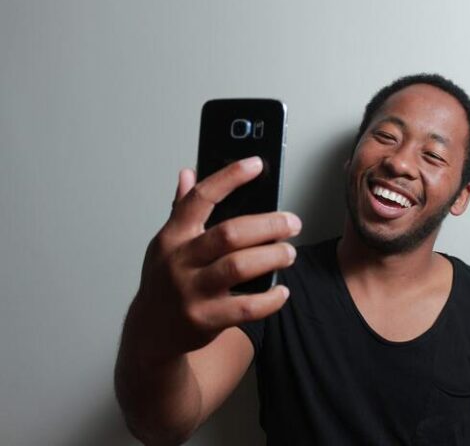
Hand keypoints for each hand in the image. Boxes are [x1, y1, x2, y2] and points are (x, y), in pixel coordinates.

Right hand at [130, 156, 300, 359]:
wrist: (150, 332)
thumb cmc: (164, 282)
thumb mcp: (165, 244)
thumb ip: (180, 209)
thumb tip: (188, 173)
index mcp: (173, 237)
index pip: (200, 198)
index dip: (229, 178)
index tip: (255, 164)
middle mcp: (180, 261)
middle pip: (229, 234)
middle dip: (267, 225)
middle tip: (291, 223)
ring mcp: (192, 291)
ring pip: (240, 266)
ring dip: (272, 256)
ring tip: (289, 253)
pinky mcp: (206, 319)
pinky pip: (247, 307)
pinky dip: (270, 299)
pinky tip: (281, 290)